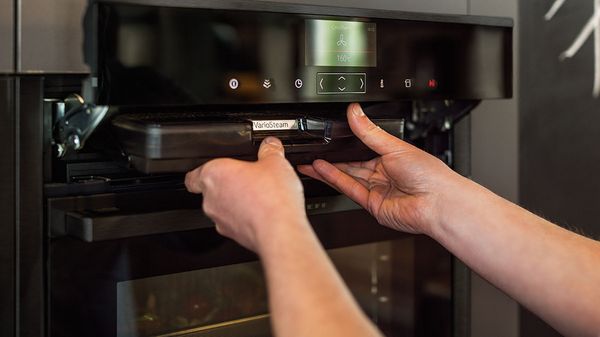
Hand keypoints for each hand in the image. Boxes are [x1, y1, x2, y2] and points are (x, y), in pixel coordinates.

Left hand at [185, 137, 308, 252]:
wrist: (279, 230)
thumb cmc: (271, 198)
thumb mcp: (275, 163)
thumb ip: (269, 150)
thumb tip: (270, 145)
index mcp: (214, 174)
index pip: (193, 175)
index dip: (203, 171)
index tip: (215, 169)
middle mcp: (211, 198)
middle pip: (211, 190)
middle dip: (228, 185)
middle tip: (247, 180)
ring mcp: (220, 219)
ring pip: (223, 208)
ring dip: (236, 202)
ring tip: (259, 197)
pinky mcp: (233, 235)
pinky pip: (234, 222)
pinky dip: (245, 218)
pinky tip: (263, 212)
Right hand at [298, 103, 463, 235]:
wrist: (437, 202)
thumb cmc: (429, 174)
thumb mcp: (395, 146)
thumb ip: (369, 132)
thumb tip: (355, 112)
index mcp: (392, 159)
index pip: (363, 150)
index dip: (345, 146)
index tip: (329, 138)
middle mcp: (384, 176)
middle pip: (352, 166)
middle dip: (332, 160)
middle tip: (314, 152)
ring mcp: (378, 191)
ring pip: (348, 178)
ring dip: (328, 170)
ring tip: (310, 161)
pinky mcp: (372, 205)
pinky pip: (350, 189)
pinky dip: (335, 179)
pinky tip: (322, 170)